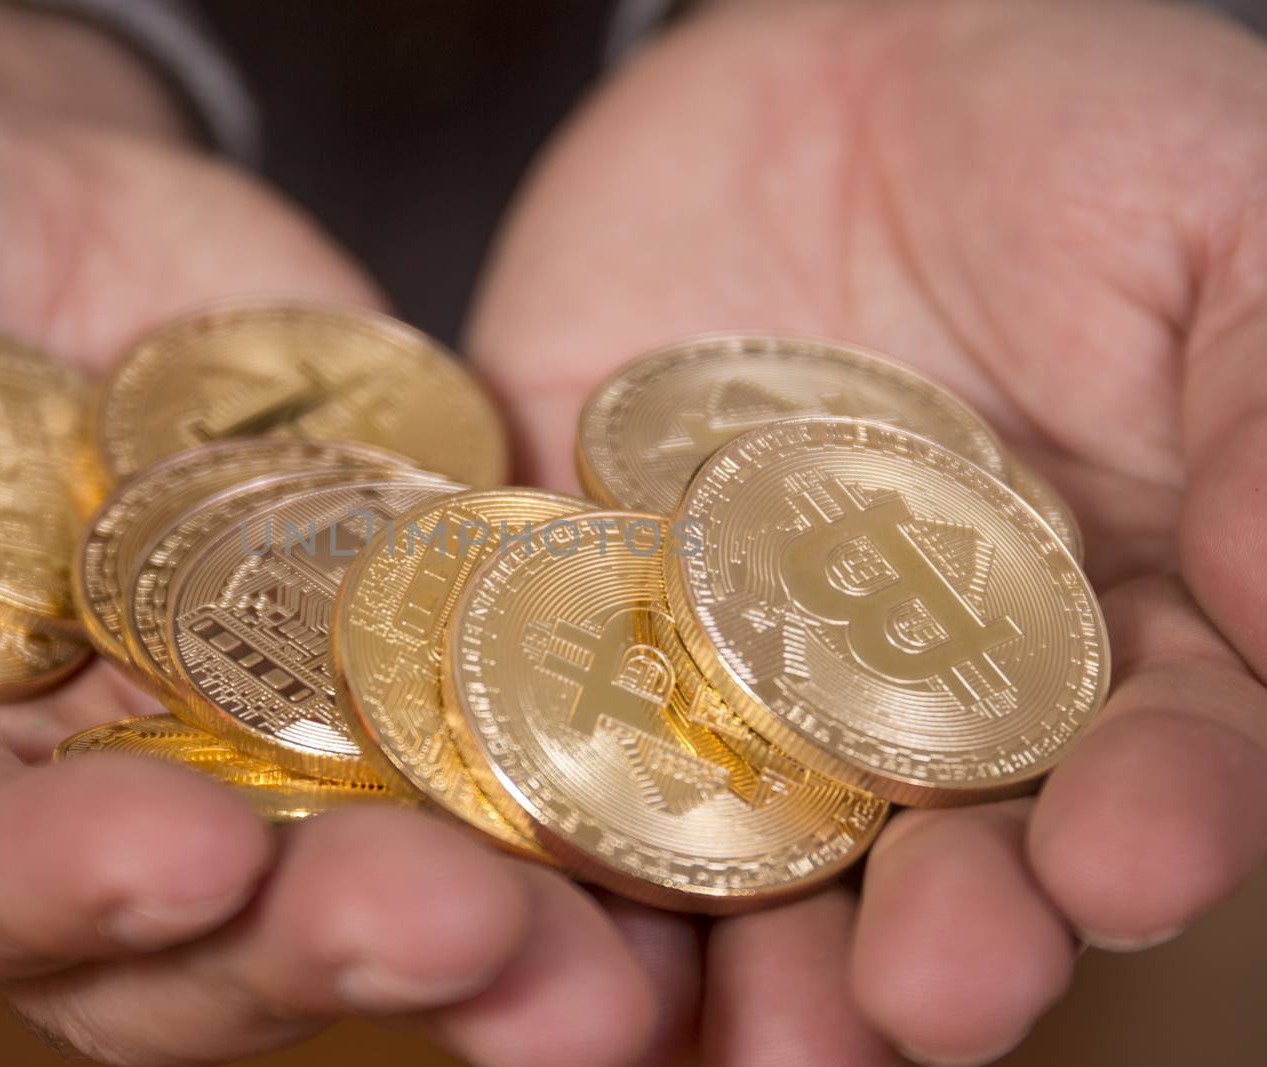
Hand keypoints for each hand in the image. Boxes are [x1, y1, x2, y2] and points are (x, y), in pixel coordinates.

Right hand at [0, 7, 690, 1064]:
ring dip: (507, 919)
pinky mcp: (391, 631)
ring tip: (611, 956)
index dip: (37, 891)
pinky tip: (696, 791)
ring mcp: (250, 724)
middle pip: (201, 931)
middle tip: (458, 936)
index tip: (164, 858)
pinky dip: (589, 763)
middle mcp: (76, 785)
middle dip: (324, 938)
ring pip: (377, 861)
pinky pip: (493, 716)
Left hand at [470, 0, 1266, 1062]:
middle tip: (926, 999)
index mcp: (1099, 640)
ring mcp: (728, 676)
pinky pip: (534, 737)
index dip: (1149, 822)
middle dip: (933, 941)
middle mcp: (911, 700)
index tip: (1126, 861)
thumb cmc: (1065, 137)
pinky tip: (518, 898)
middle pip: (929, 865)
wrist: (823, 70)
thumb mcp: (1221, 225)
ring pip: (728, 858)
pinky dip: (523, 828)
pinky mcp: (572, 623)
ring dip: (727, 961)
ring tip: (729, 1034)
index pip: (1147, 767)